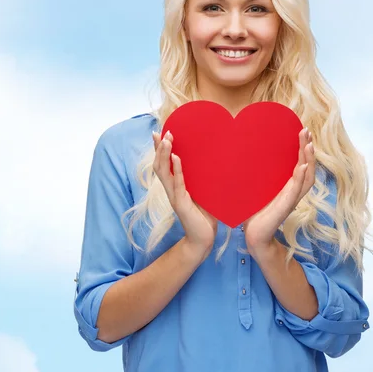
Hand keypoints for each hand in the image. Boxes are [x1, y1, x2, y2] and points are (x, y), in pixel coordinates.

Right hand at [152, 130, 217, 257]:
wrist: (203, 239)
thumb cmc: (205, 215)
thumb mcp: (203, 192)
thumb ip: (203, 179)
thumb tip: (215, 160)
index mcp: (175, 186)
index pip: (164, 164)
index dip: (159, 149)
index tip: (158, 133)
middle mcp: (171, 190)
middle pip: (159, 165)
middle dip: (159, 148)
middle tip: (162, 132)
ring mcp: (175, 197)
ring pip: (164, 173)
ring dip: (164, 155)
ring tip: (166, 141)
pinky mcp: (182, 204)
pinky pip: (178, 184)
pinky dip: (177, 170)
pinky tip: (177, 158)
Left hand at [243, 127, 315, 254]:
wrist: (254, 237)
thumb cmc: (254, 213)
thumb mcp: (257, 190)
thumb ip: (257, 175)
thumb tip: (243, 154)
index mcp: (288, 186)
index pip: (301, 163)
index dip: (303, 148)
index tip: (302, 131)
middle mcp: (293, 192)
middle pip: (308, 167)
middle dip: (308, 148)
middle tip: (307, 130)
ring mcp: (291, 200)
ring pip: (307, 178)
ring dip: (308, 160)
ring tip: (309, 145)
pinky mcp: (285, 208)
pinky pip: (296, 191)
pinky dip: (300, 179)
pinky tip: (302, 167)